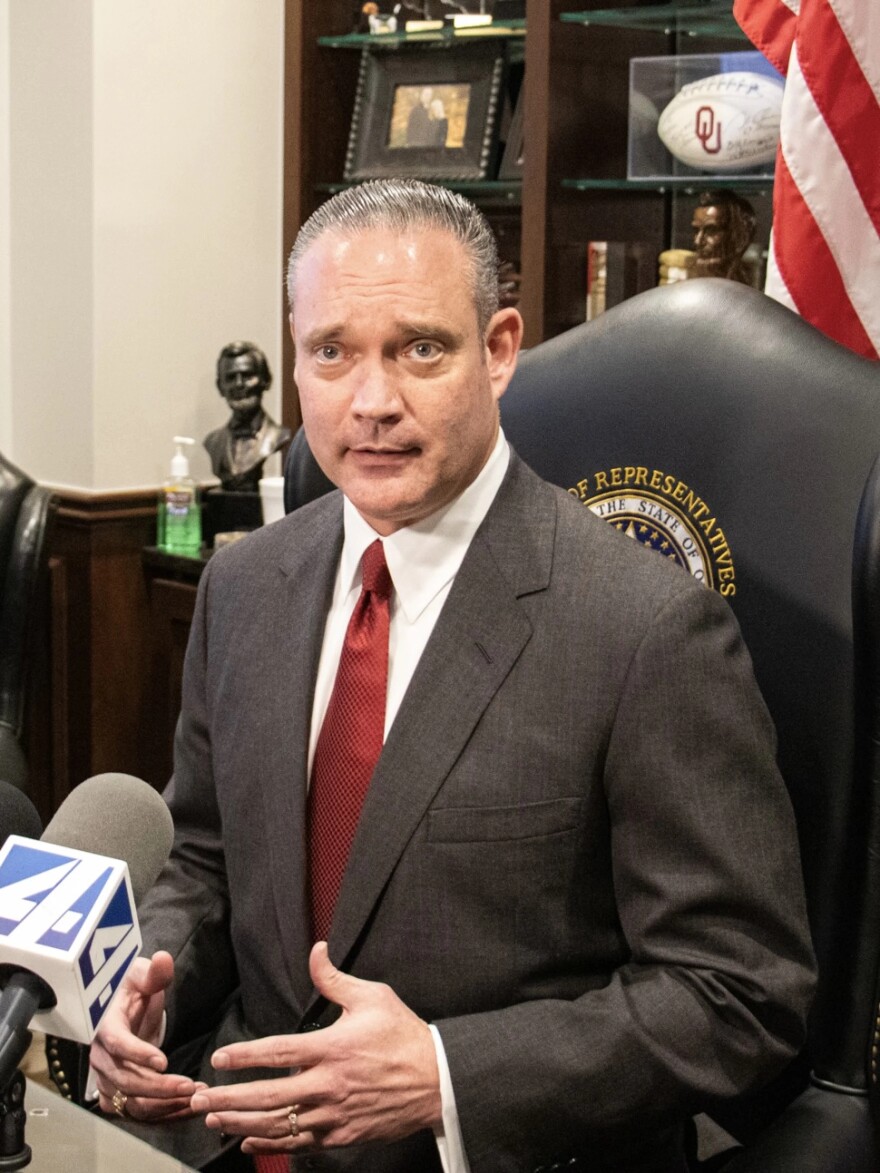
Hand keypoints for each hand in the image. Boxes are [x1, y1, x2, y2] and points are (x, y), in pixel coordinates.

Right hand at [90, 950, 205, 1120]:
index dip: (137, 1054)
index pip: (116, 1044)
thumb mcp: (141, 975)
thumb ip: (154, 972)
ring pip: (131, 1102)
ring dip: (162, 1105)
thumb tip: (163, 960)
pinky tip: (186, 1108)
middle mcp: (101, 1057)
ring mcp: (107, 1079)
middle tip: (190, 1085)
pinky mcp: (117, 1094)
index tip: (163, 1061)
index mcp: (105, 1026)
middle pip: (125, 1080)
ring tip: (194, 1097)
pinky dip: (160, 1114)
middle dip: (158, 1087)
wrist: (119, 1009)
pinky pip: (136, 1112)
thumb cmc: (130, 990)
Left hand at [190, 942, 441, 1155]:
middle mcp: (329, 1084)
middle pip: (268, 1096)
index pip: (279, 1052)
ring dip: (242, 1123)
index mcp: (333, 1047)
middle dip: (229, 1098)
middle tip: (199, 1098)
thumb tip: (315, 949)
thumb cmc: (403, 1034)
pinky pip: (299, 1144)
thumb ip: (334, 979)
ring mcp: (334, 1114)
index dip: (246, 1056)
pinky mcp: (343, 1136)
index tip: (219, 1059)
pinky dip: (271, 1145)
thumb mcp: (373, 996)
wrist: (437, 1080)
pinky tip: (248, 1143)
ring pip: (278, 1125)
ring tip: (214, 1120)